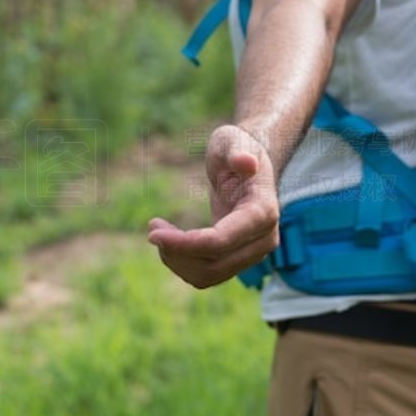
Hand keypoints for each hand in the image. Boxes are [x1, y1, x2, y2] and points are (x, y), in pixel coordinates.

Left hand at [148, 125, 279, 288]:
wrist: (249, 163)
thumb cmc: (237, 147)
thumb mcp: (233, 139)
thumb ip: (238, 150)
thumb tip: (247, 163)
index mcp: (263, 211)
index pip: (220, 241)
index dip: (184, 243)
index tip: (151, 233)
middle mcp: (264, 239)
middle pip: (213, 264)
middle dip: (176, 251)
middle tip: (153, 227)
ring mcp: (253, 253)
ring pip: (209, 276)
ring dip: (177, 260)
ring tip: (159, 231)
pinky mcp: (239, 258)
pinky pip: (208, 275)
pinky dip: (183, 262)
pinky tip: (170, 240)